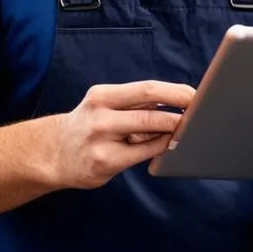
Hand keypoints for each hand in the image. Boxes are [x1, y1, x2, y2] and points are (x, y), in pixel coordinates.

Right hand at [52, 81, 195, 189]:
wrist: (52, 154)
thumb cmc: (88, 126)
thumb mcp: (104, 105)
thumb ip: (134, 104)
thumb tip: (176, 102)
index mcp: (102, 95)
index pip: (146, 89)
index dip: (175, 92)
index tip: (195, 95)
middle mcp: (100, 115)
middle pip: (151, 109)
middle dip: (180, 112)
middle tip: (200, 114)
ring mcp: (101, 140)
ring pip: (149, 131)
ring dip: (172, 130)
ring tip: (185, 129)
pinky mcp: (105, 163)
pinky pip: (143, 153)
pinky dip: (160, 147)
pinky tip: (167, 145)